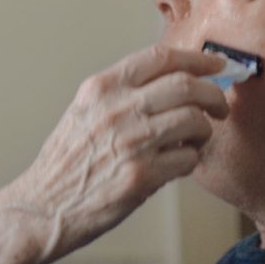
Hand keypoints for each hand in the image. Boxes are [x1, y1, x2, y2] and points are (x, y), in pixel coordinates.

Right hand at [0, 45, 228, 262]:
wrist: (45, 205)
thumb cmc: (67, 161)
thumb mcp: (85, 110)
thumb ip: (121, 92)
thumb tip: (169, 78)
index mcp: (102, 88)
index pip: (160, 58)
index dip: (196, 58)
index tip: (215, 63)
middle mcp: (117, 109)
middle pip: (186, 85)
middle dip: (213, 94)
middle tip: (219, 105)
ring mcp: (131, 142)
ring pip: (194, 120)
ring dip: (205, 130)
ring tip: (197, 138)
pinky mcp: (142, 175)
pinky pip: (188, 158)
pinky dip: (192, 159)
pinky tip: (180, 162)